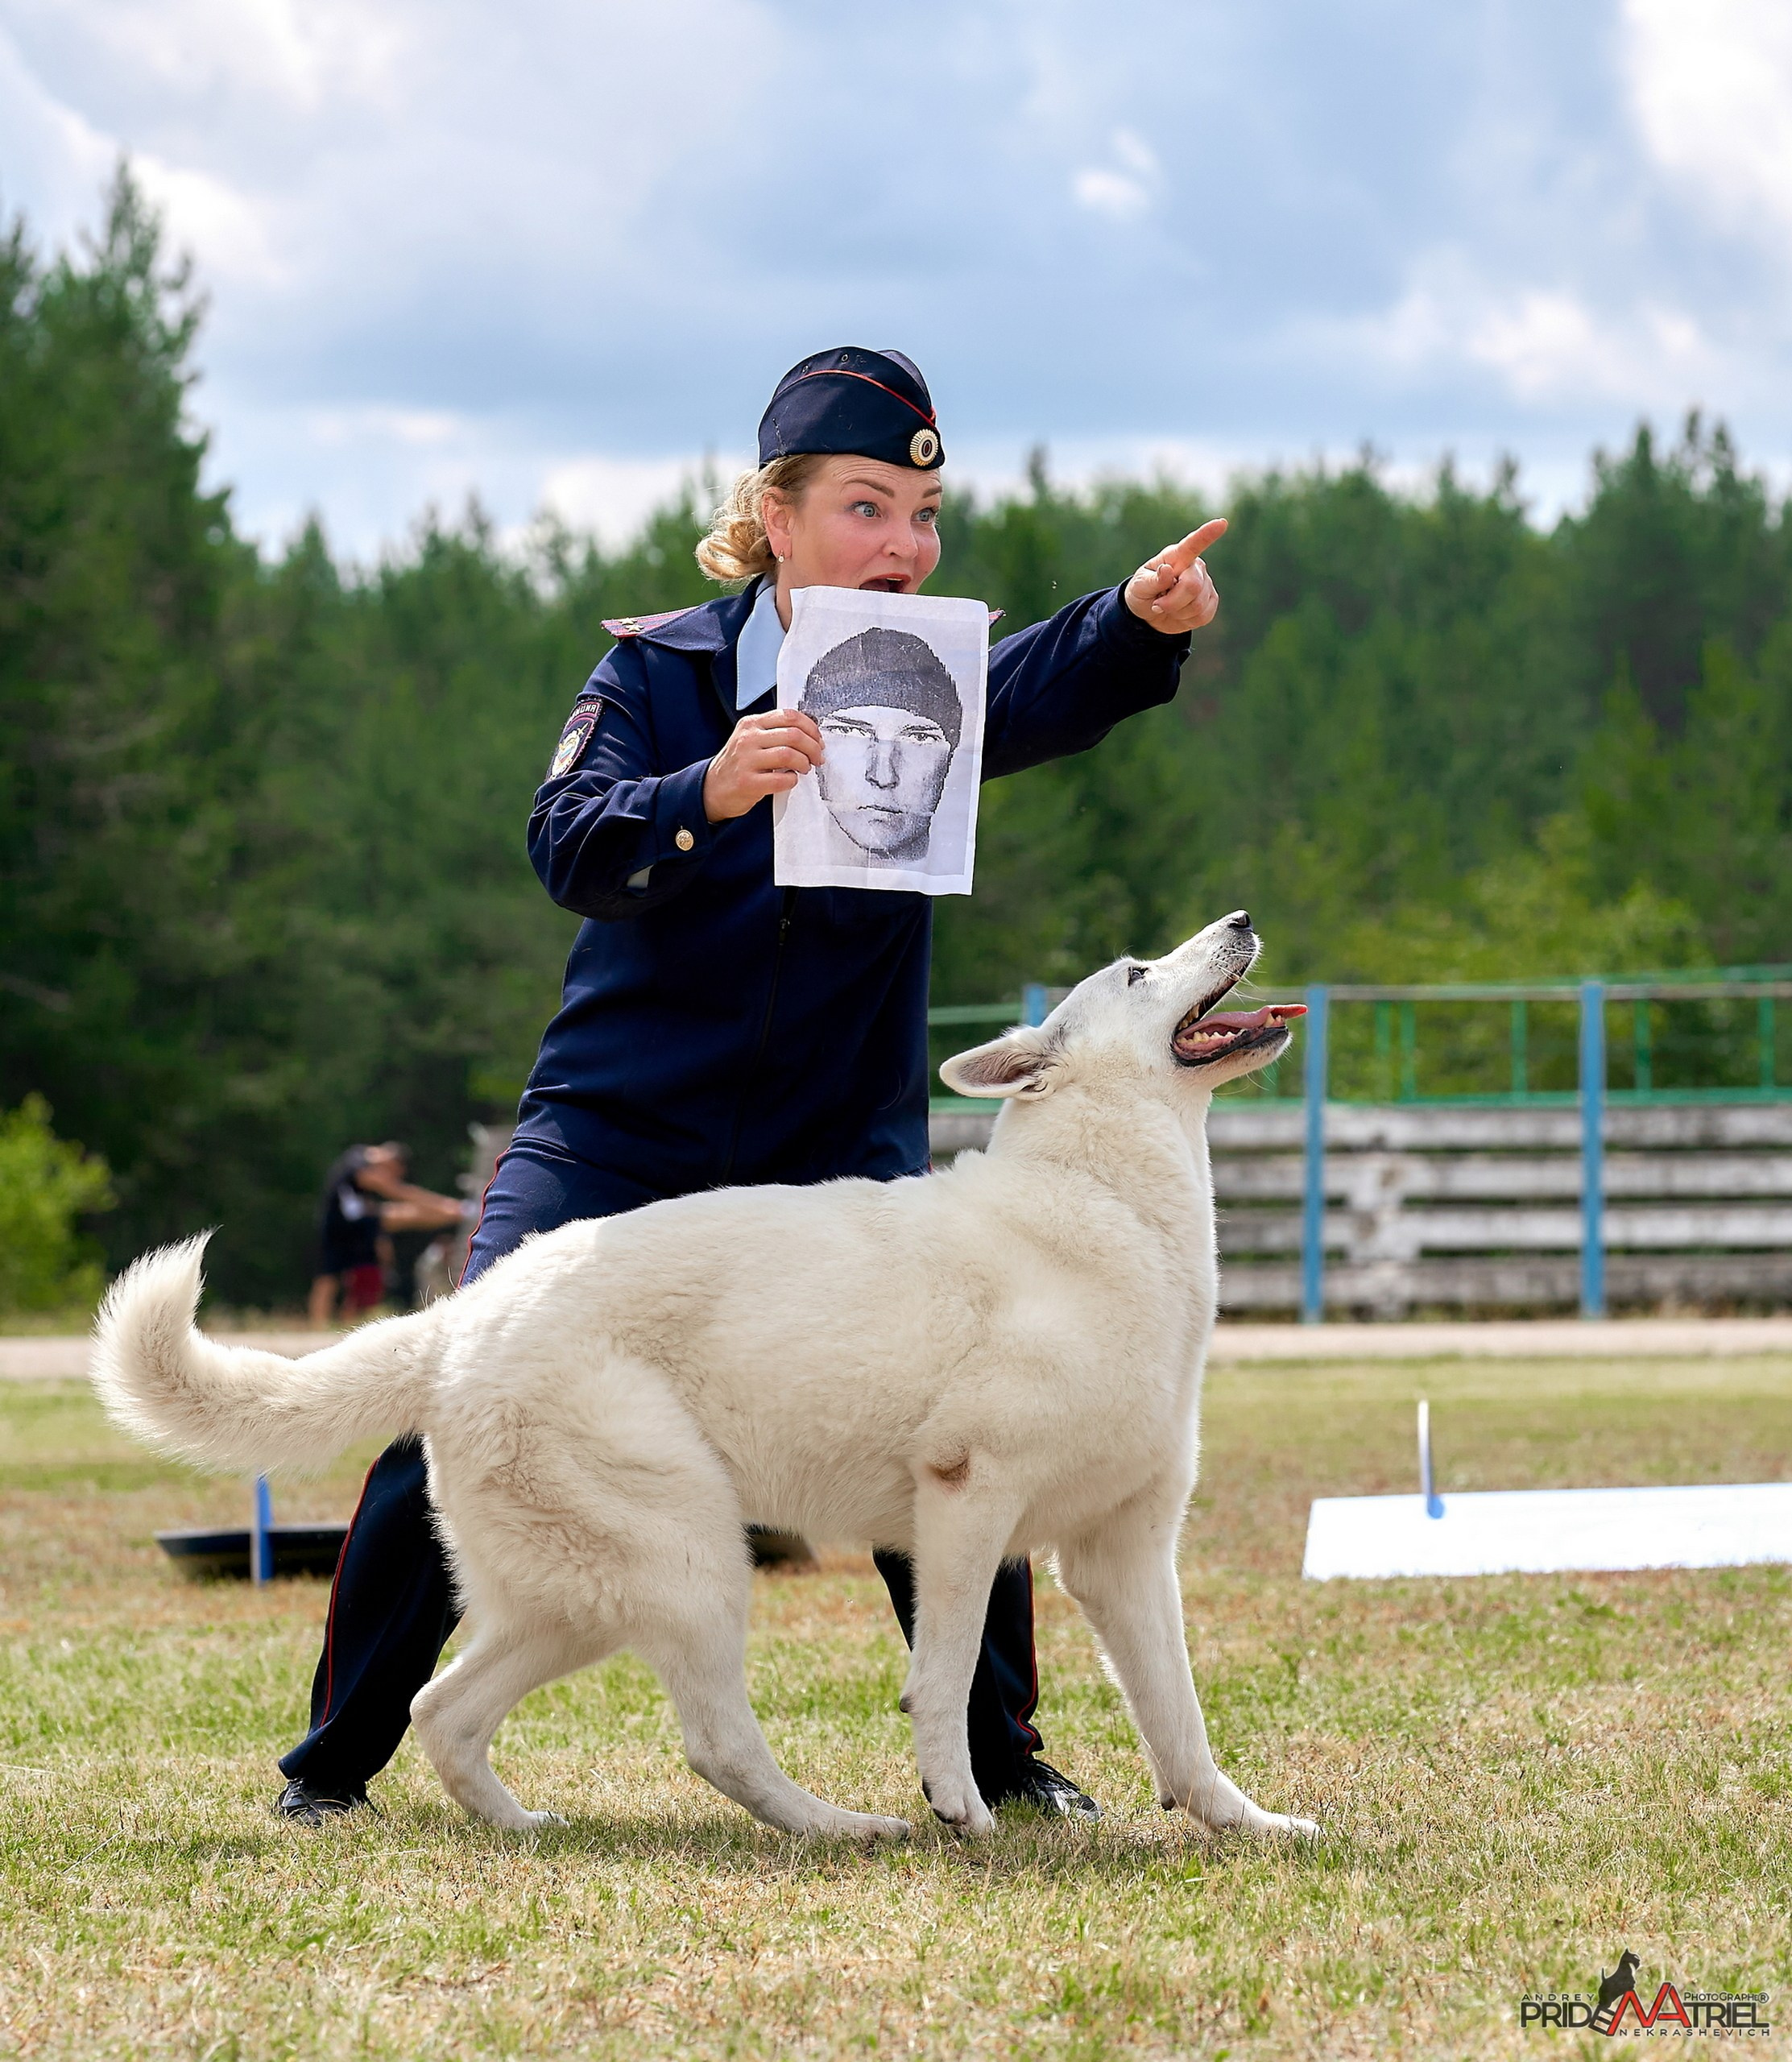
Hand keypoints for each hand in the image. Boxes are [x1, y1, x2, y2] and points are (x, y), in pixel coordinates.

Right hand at [702, 708, 824, 821]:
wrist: (712, 788)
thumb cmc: (738, 764)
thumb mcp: (751, 739)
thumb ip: (775, 732)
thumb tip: (809, 735)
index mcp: (752, 724)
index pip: (789, 716)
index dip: (810, 727)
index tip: (817, 739)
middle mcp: (748, 739)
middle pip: (793, 735)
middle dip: (813, 747)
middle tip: (817, 757)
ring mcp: (746, 760)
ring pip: (789, 755)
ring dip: (804, 763)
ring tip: (804, 768)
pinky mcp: (748, 783)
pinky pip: (781, 779)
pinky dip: (792, 780)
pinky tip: (790, 780)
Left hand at [1124, 517, 1226, 633]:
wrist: (1149, 615)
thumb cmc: (1142, 593)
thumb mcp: (1139, 587)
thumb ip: (1153, 581)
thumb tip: (1167, 571)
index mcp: (1176, 556)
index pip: (1193, 545)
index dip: (1207, 535)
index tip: (1221, 523)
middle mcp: (1195, 566)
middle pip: (1193, 586)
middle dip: (1172, 602)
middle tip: (1157, 605)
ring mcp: (1206, 583)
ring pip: (1197, 604)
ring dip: (1177, 611)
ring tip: (1167, 606)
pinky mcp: (1211, 601)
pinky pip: (1203, 615)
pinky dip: (1186, 619)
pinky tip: (1179, 613)